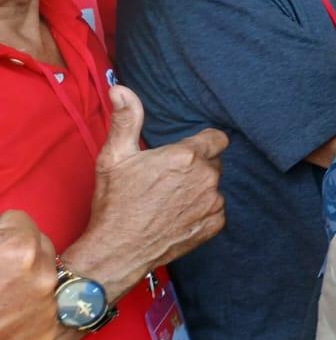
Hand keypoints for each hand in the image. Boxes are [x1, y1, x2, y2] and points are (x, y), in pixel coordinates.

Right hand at [0, 211, 58, 339]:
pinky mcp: (45, 332)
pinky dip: (29, 308)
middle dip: (18, 252)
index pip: (20, 220)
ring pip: (45, 276)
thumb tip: (4, 231)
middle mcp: (43, 275)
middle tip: (0, 268)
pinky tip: (7, 315)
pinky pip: (44, 307)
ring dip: (27, 278)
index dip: (2, 231)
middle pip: (39, 245)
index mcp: (19, 250)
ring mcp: (47, 306)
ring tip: (2, 292)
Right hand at [69, 86, 226, 299]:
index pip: (217, 138)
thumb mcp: (114, 157)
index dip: (203, 142)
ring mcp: (213, 203)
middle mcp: (207, 177)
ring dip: (199, 189)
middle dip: (197, 166)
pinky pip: (215, 209)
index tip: (186, 152)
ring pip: (214, 186)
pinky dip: (201, 211)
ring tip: (169, 200)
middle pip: (213, 162)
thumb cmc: (114, 203)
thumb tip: (122, 89)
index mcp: (187, 156)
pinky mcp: (215, 224)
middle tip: (168, 179)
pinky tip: (177, 216)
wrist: (117, 250)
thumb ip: (126, 120)